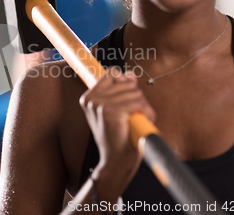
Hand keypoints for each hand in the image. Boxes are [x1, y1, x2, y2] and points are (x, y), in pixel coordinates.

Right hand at [79, 67, 155, 192]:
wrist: (116, 160)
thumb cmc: (118, 137)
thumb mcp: (116, 110)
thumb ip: (121, 90)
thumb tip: (130, 75)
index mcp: (88, 98)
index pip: (113, 73)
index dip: (125, 83)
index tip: (128, 99)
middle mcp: (91, 99)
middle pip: (126, 82)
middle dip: (136, 98)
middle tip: (131, 116)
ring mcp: (99, 104)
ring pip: (135, 92)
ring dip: (142, 107)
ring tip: (134, 121)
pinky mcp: (110, 111)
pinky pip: (138, 102)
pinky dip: (145, 113)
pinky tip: (137, 123)